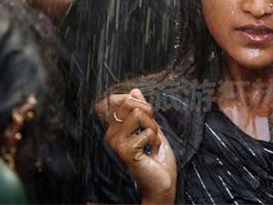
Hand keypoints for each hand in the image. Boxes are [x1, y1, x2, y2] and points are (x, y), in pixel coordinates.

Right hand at [96, 89, 176, 203]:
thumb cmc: (158, 158)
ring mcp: (116, 142)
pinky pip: (146, 132)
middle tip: (151, 129)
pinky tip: (151, 153)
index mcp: (115, 127)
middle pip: (127, 101)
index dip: (135, 100)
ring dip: (153, 127)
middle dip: (148, 111)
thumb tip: (134, 90)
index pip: (116, 99)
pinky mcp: (124, 151)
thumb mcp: (151, 127)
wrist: (162, 182)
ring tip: (152, 142)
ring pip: (138, 114)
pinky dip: (155, 141)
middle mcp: (111, 134)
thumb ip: (142, 109)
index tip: (146, 116)